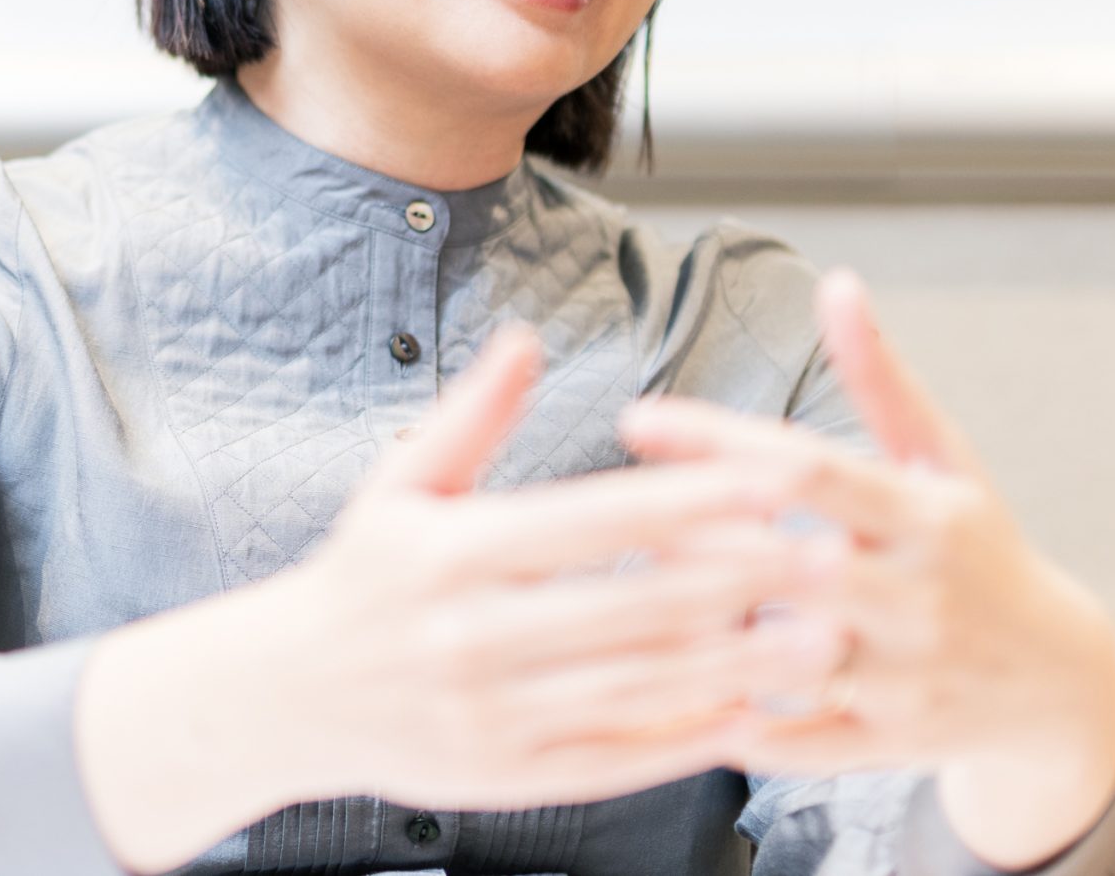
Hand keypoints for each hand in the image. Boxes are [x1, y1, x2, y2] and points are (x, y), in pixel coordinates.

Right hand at [274, 320, 856, 810]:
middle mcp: (471, 638)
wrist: (285, 697)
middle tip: (829, 556)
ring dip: (735, 666)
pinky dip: (683, 739)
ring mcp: (491, 715)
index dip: (688, 498)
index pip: (592, 519)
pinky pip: (611, 759)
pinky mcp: (506, 777)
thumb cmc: (358, 579)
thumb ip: (473, 415)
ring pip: (635, 690)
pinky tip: (749, 714)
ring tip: (818, 638)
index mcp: (452, 553)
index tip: (769, 479)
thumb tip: (525, 338)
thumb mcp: (398, 483)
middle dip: (740, 582)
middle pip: (630, 607)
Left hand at [616, 268, 1114, 860]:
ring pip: (795, 655)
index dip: (720, 442)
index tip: (637, 420)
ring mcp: (907, 676)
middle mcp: (918, 594)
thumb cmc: (978, 551)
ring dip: (711, 635)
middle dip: (699, 541)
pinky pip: (806, 742)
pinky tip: (675, 705)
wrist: (1054, 679)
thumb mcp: (941, 458)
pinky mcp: (894, 744)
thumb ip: (878, 377)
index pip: (808, 468)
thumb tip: (837, 284)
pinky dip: (745, 726)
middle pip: (793, 563)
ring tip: (628, 606)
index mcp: (924, 514)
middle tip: (607, 517)